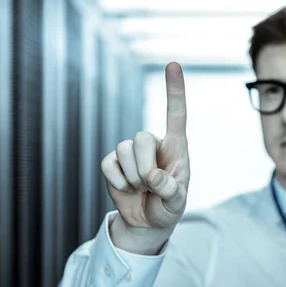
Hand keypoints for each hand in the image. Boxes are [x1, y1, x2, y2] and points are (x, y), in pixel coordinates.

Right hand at [100, 62, 189, 230]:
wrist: (147, 222)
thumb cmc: (168, 207)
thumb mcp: (177, 202)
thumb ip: (170, 189)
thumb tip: (152, 176)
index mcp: (175, 147)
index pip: (176, 114)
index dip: (174, 90)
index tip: (173, 64)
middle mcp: (152, 144)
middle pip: (141, 138)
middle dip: (144, 167)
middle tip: (150, 186)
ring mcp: (130, 152)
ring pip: (123, 150)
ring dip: (132, 178)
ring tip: (141, 189)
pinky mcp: (112, 163)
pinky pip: (108, 164)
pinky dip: (117, 182)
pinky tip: (127, 189)